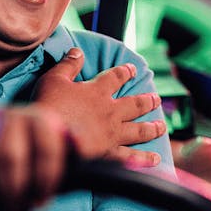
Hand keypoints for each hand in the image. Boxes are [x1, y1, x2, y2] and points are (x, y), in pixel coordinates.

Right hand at [0, 104, 69, 210]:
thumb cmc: (31, 157)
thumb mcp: (56, 153)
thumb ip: (72, 158)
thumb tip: (96, 151)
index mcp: (39, 120)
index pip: (46, 147)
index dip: (45, 181)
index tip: (42, 202)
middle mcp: (7, 117)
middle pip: (8, 156)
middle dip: (12, 190)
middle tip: (12, 209)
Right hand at [31, 48, 165, 165]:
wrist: (48, 138)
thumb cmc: (48, 107)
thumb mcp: (54, 79)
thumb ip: (68, 65)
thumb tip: (78, 50)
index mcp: (97, 92)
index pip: (116, 77)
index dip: (125, 72)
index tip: (132, 69)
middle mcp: (110, 112)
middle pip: (135, 104)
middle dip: (148, 101)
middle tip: (157, 99)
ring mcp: (112, 134)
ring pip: (139, 130)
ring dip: (152, 128)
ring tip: (162, 127)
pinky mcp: (108, 153)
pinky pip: (130, 156)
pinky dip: (144, 158)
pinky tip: (155, 159)